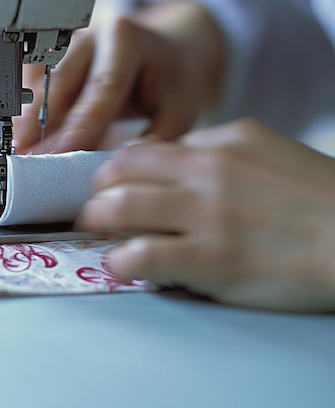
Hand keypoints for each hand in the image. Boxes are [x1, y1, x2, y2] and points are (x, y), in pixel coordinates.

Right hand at [13, 0, 223, 152]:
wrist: (164, 55)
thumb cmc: (169, 83)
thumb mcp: (177, 112)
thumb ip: (151, 140)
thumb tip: (116, 167)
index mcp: (126, 40)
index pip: (102, 85)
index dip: (81, 122)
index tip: (64, 150)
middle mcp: (91, 36)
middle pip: (59, 79)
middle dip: (39, 118)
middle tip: (25, 150)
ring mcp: (67, 43)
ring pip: (38, 79)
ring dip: (27, 115)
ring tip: (18, 146)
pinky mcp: (51, 55)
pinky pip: (30, 81)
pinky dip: (24, 108)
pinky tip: (21, 133)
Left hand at [77, 119, 334, 311]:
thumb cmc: (315, 196)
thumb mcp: (265, 149)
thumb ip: (214, 150)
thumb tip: (170, 160)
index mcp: (221, 144)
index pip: (144, 150)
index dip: (117, 169)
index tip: (109, 185)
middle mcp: (208, 172)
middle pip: (121, 171)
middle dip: (98, 190)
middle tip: (95, 206)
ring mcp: (208, 216)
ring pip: (121, 207)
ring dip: (97, 220)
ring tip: (97, 231)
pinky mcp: (213, 260)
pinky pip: (143, 256)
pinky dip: (120, 260)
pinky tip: (120, 264)